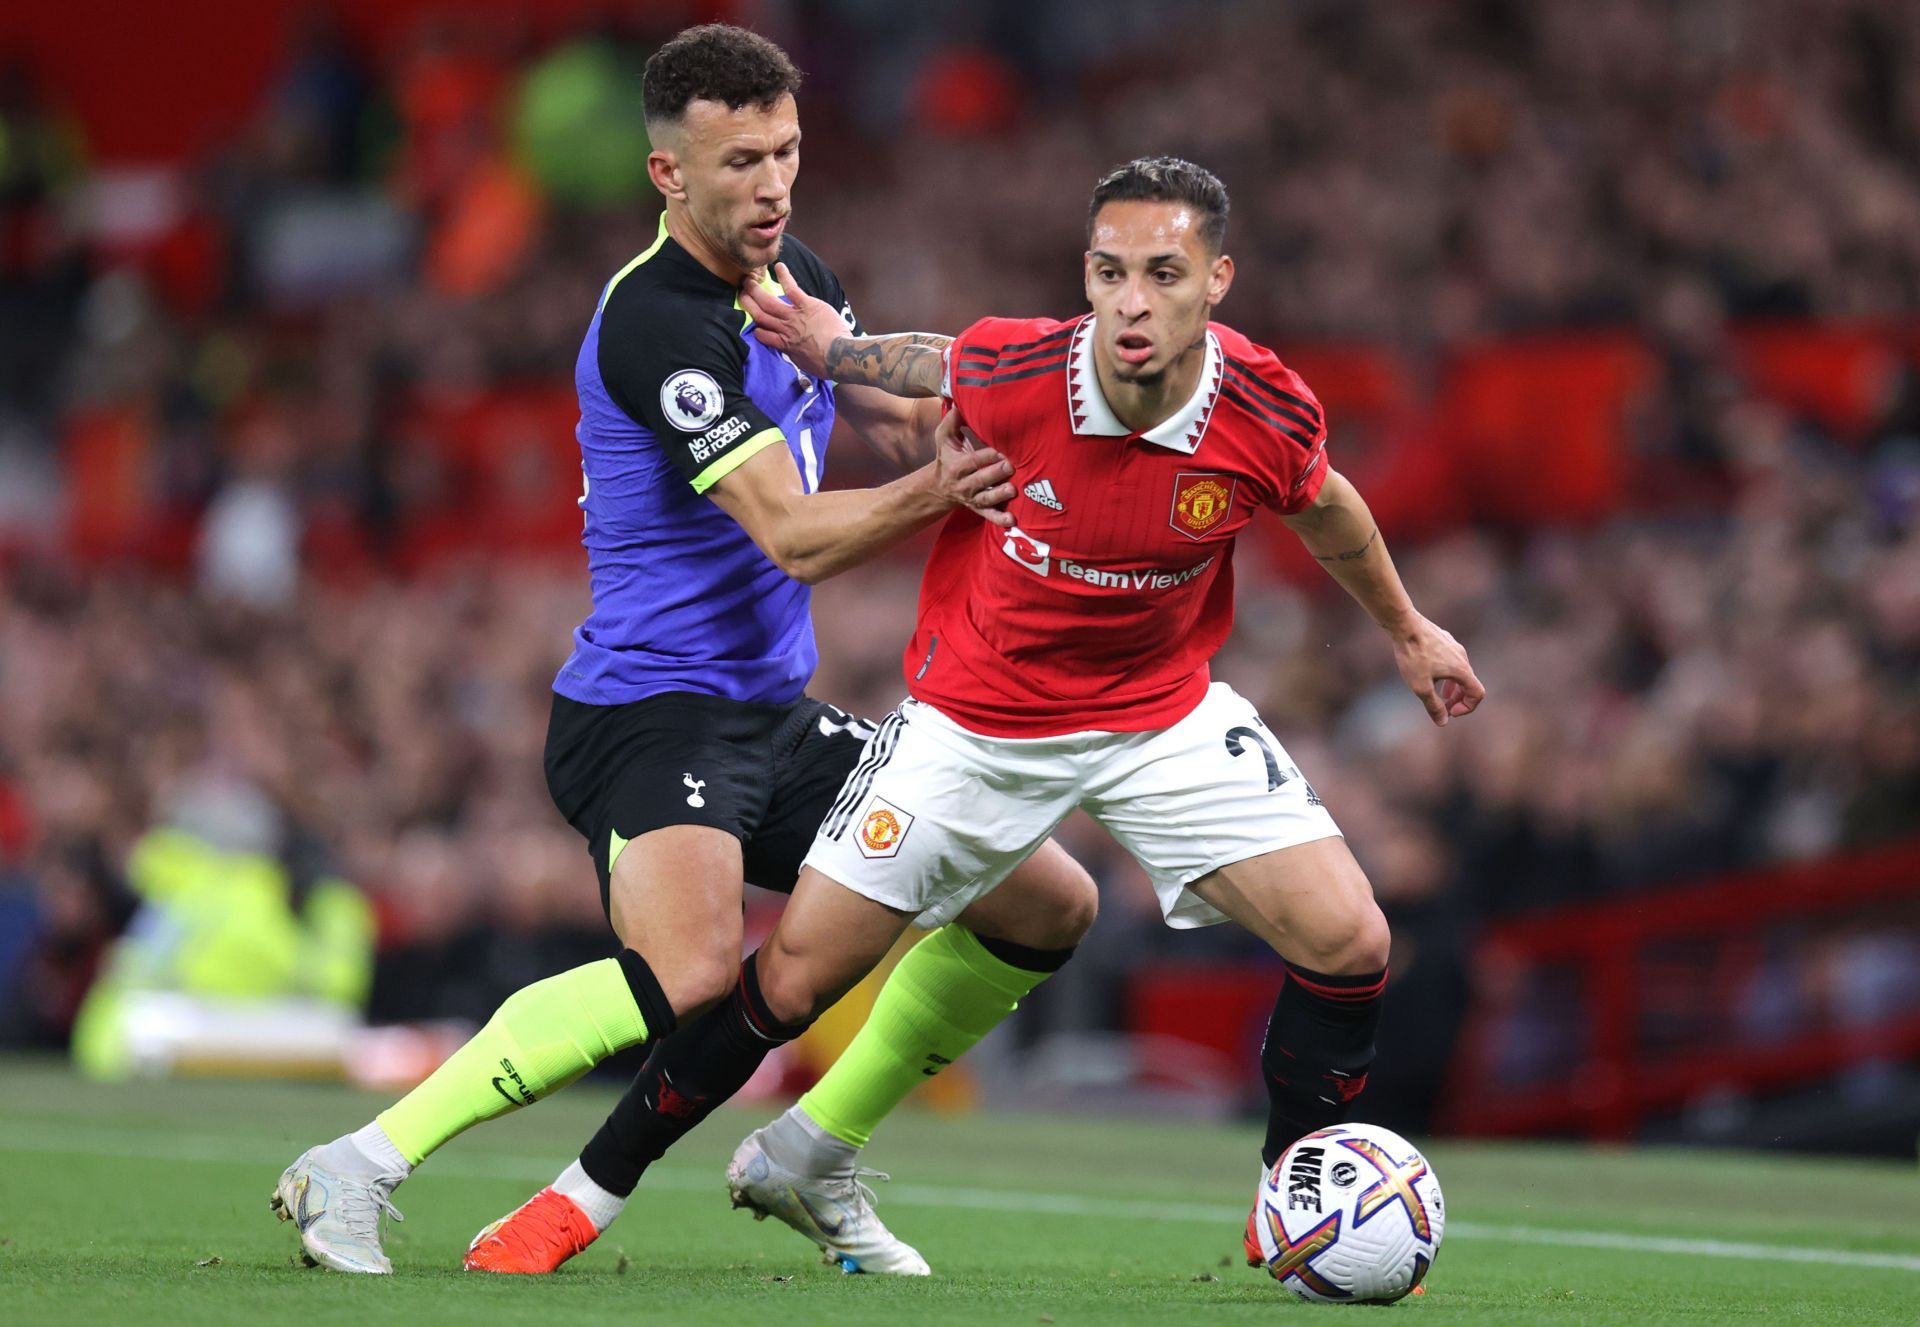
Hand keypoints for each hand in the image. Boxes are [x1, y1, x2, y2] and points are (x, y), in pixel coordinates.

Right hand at [742, 262, 845, 378]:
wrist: (838, 356)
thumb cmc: (824, 364)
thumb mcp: (802, 362)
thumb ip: (794, 353)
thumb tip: (792, 350)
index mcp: (783, 343)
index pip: (761, 334)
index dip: (755, 328)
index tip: (752, 322)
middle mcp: (784, 328)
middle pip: (759, 315)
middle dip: (748, 303)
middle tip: (741, 293)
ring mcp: (794, 316)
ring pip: (768, 302)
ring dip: (756, 290)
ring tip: (748, 280)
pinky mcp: (807, 305)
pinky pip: (791, 289)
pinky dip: (785, 276)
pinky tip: (779, 266)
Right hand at [931, 409, 1014, 526]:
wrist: (939, 487)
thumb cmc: (948, 457)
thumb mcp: (944, 438)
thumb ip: (952, 420)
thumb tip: (958, 400)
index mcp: (957, 465)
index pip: (973, 461)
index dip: (987, 456)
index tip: (1000, 451)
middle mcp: (965, 484)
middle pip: (981, 480)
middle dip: (995, 474)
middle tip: (1010, 467)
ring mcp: (973, 498)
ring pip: (987, 499)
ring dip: (1000, 496)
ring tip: (1012, 491)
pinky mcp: (980, 509)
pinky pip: (990, 516)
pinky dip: (1000, 520)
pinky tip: (1012, 521)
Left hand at [1390, 614, 1485, 726]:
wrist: (1404, 625)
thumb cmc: (1413, 655)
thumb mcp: (1421, 687)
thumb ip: (1433, 706)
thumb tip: (1443, 722)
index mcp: (1462, 669)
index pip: (1477, 693)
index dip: (1467, 707)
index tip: (1450, 712)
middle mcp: (1462, 657)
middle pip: (1469, 683)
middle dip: (1459, 699)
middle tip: (1445, 708)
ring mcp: (1453, 646)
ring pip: (1459, 671)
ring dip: (1453, 686)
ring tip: (1441, 694)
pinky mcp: (1443, 639)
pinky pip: (1450, 660)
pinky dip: (1445, 672)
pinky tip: (1429, 673)